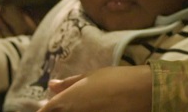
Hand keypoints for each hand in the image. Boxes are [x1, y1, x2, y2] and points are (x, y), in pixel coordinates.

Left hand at [38, 65, 152, 111]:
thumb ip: (68, 84)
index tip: (49, 108)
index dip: (46, 111)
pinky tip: (98, 111)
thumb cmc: (115, 80)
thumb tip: (51, 85)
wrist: (142, 92)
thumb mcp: (90, 78)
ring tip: (91, 107)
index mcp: (64, 103)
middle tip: (73, 107)